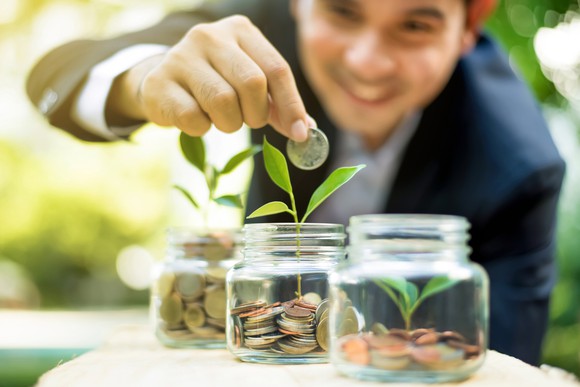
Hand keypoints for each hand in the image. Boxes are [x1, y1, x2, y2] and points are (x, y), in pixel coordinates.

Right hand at [109, 15, 309, 140]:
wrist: (163, 82)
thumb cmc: (216, 82)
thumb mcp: (249, 83)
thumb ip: (277, 104)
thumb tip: (305, 131)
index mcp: (240, 30)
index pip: (277, 68)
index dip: (292, 105)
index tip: (300, 134)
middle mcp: (210, 36)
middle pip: (252, 83)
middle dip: (256, 114)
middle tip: (248, 121)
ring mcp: (181, 56)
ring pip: (223, 101)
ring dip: (229, 123)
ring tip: (221, 118)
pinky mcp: (159, 83)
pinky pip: (193, 118)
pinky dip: (201, 128)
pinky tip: (197, 118)